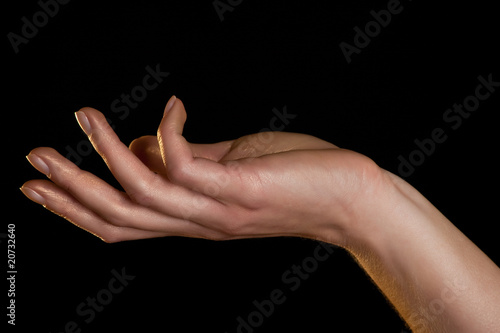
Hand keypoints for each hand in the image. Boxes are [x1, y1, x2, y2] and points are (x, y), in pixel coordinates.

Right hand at [21, 96, 382, 244]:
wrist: (349, 200)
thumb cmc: (295, 181)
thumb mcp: (233, 170)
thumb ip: (192, 160)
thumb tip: (148, 145)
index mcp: (192, 219)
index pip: (123, 221)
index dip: (77, 208)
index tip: (40, 187)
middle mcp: (197, 222)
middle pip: (119, 216)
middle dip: (71, 191)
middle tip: (33, 159)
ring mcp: (217, 209)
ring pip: (143, 193)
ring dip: (106, 154)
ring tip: (83, 117)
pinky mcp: (240, 189)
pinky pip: (188, 165)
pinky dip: (170, 132)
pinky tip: (172, 105)